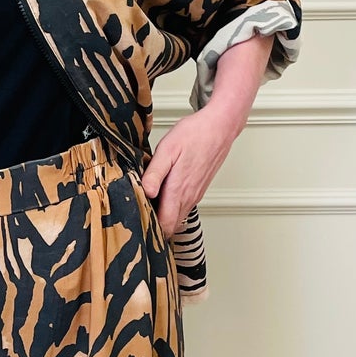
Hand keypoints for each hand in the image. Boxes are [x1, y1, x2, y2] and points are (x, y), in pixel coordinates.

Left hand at [138, 103, 239, 239]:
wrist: (219, 127)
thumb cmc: (194, 135)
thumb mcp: (167, 149)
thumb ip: (155, 173)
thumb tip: (146, 192)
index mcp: (179, 190)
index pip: (165, 225)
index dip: (150, 229)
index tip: (136, 223)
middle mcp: (189, 197)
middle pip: (170, 226)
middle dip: (154, 227)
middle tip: (137, 217)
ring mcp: (195, 195)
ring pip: (177, 218)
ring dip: (163, 218)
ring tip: (146, 207)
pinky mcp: (198, 190)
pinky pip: (183, 208)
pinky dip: (171, 209)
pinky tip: (161, 197)